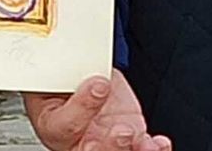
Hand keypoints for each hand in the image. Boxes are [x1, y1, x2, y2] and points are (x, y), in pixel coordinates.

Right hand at [24, 70, 169, 150]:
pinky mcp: (127, 140)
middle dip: (111, 145)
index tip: (98, 84)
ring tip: (144, 141)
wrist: (79, 77)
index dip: (81, 108)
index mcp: (53, 124)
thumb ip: (66, 72)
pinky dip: (153, 149)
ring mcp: (103, 142)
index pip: (64, 127)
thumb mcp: (58, 70)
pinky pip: (139, 150)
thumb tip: (82, 68)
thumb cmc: (62, 78)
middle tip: (123, 131)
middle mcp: (77, 140)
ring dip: (131, 148)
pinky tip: (158, 144)